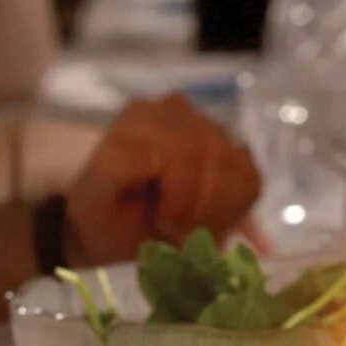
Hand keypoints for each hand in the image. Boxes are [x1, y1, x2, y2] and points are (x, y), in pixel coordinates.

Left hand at [64, 95, 260, 265]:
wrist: (111, 225)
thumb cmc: (101, 213)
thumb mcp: (93, 196)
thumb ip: (117, 167)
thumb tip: (158, 156)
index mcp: (142, 115)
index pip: (183, 150)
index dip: (182, 195)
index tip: (164, 224)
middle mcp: (179, 111)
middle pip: (214, 157)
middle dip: (201, 206)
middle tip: (179, 233)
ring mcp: (209, 128)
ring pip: (237, 168)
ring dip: (219, 211)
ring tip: (192, 230)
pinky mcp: (231, 152)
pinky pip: (252, 179)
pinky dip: (236, 210)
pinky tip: (211, 223)